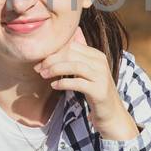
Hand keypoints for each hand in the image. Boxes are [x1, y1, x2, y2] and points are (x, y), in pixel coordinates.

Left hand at [33, 25, 138, 140]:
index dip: (54, 51)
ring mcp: (101, 77)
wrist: (112, 113)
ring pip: (75, 66)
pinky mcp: (99, 91)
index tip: (41, 60)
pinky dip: (64, 83)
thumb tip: (69, 37)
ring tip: (44, 75)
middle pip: (72, 54)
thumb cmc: (95, 91)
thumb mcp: (88, 71)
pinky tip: (54, 85)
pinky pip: (78, 83)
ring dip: (56, 69)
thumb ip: (79, 56)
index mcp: (97, 55)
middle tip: (39, 68)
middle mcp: (101, 63)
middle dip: (52, 59)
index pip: (72, 46)